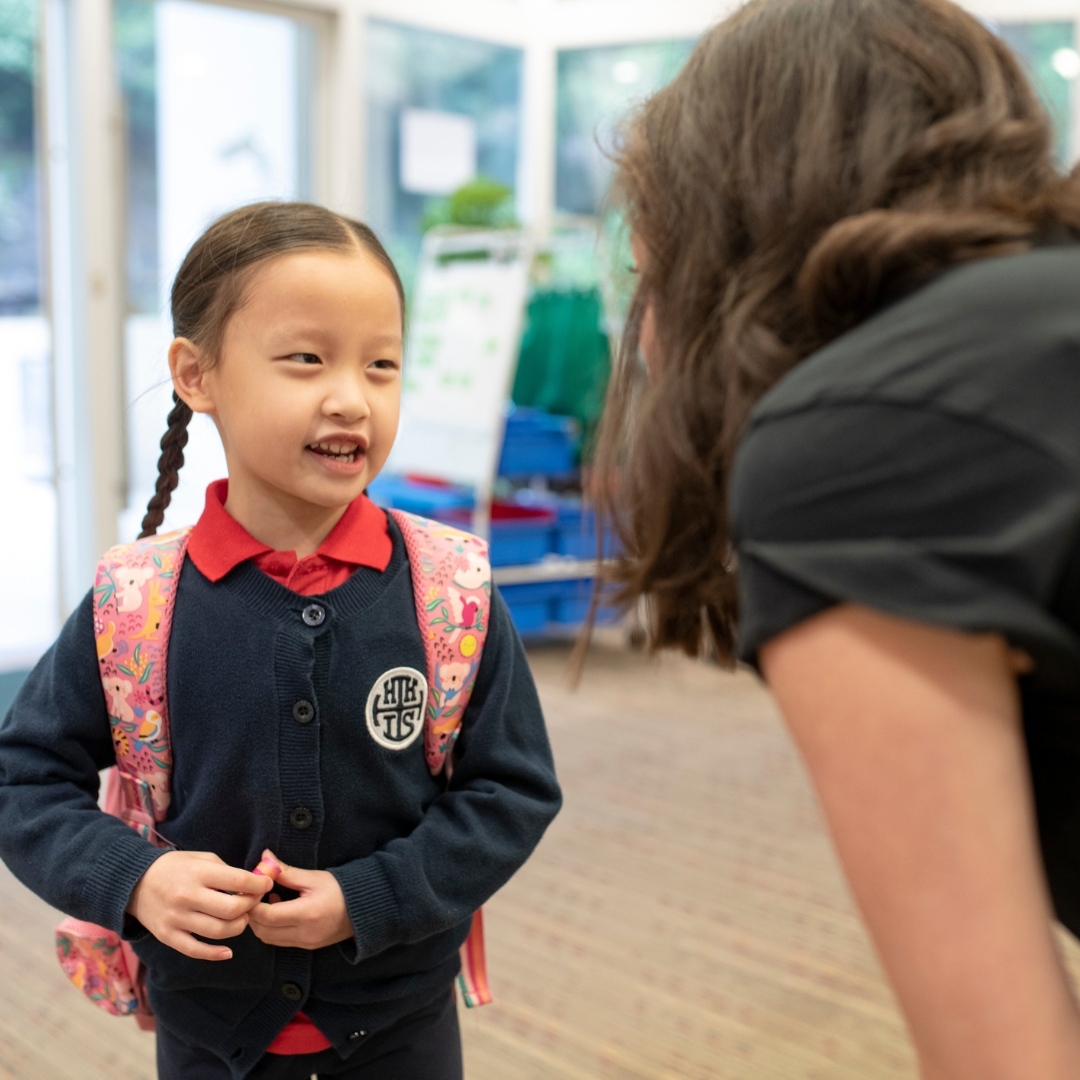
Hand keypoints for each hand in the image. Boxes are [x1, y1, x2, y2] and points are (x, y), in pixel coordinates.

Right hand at [127, 850, 271, 960]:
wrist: (135, 882)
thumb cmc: (176, 867)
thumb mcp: (201, 858)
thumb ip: (226, 871)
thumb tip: (254, 883)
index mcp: (198, 873)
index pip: (237, 881)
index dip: (258, 885)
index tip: (266, 885)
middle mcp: (187, 896)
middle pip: (232, 909)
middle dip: (250, 906)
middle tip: (254, 902)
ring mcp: (176, 919)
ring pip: (218, 931)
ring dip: (238, 927)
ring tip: (241, 918)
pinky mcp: (167, 936)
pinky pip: (195, 950)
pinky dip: (215, 954)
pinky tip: (228, 951)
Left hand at [247, 850, 353, 949]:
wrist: (366, 908)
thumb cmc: (341, 888)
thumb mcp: (314, 877)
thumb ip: (286, 871)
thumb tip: (265, 858)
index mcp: (306, 914)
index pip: (266, 916)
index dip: (253, 903)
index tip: (252, 889)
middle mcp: (303, 934)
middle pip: (263, 931)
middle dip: (253, 914)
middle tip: (256, 895)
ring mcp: (305, 943)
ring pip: (269, 939)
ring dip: (262, 923)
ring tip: (269, 901)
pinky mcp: (308, 946)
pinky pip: (280, 941)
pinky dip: (273, 928)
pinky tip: (280, 911)